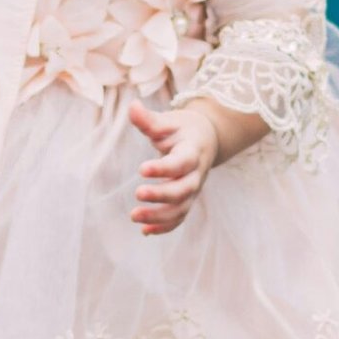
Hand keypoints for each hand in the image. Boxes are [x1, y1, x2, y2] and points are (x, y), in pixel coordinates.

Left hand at [128, 100, 218, 235]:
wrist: (205, 138)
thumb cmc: (182, 129)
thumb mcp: (167, 121)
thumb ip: (149, 120)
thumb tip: (132, 107)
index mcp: (192, 151)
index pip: (180, 163)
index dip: (163, 168)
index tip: (141, 169)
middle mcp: (196, 173)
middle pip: (184, 190)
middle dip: (161, 195)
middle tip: (137, 193)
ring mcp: (193, 189)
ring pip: (181, 208)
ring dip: (159, 216)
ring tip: (134, 216)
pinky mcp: (187, 199)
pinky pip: (179, 217)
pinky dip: (164, 226)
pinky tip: (144, 231)